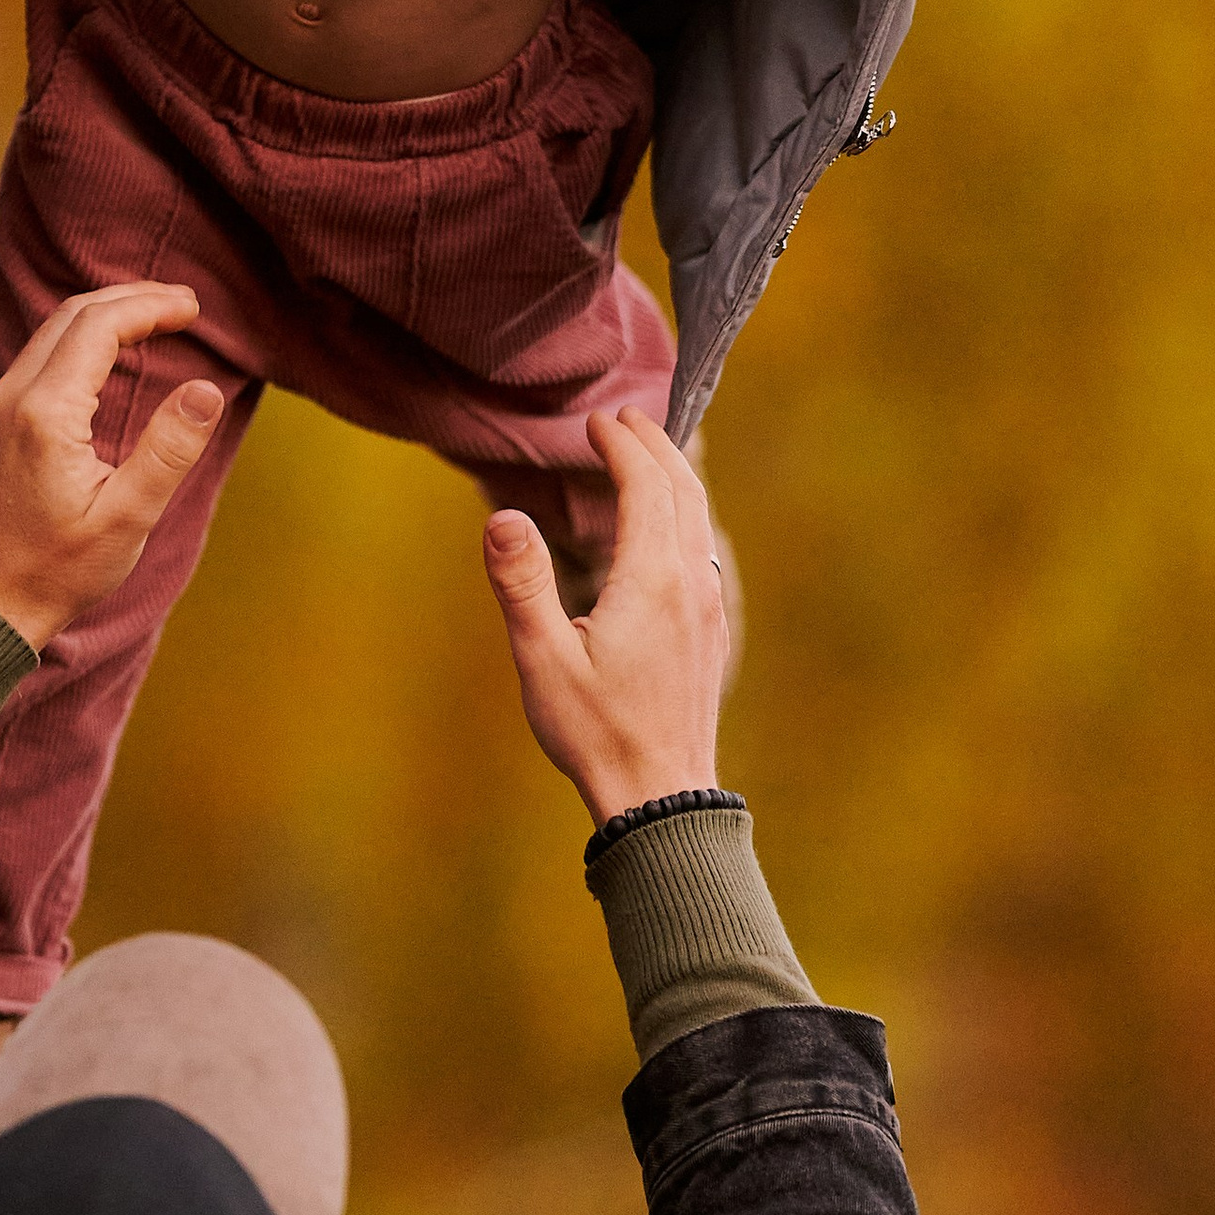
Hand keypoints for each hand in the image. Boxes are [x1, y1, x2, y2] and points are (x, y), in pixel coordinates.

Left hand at [0, 286, 224, 647]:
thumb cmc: (57, 571)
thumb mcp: (128, 518)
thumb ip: (169, 450)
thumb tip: (207, 390)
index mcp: (46, 415)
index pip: (99, 327)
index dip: (150, 307)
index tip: (193, 309)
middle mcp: (12, 398)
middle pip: (72, 315)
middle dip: (130, 299)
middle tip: (183, 304)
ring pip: (51, 331)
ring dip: (104, 315)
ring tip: (155, 318)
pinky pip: (38, 356)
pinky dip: (80, 339)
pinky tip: (111, 355)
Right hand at [484, 410, 730, 826]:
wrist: (660, 796)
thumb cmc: (595, 732)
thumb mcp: (543, 660)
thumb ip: (523, 584)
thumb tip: (503, 517)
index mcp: (652, 579)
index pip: (646, 485)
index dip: (622, 445)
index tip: (597, 422)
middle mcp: (691, 583)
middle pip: (684, 490)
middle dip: (655, 445)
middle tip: (624, 418)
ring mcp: (708, 607)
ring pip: (700, 519)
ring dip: (674, 477)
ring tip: (646, 456)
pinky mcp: (711, 631)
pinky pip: (704, 549)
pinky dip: (684, 514)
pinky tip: (666, 528)